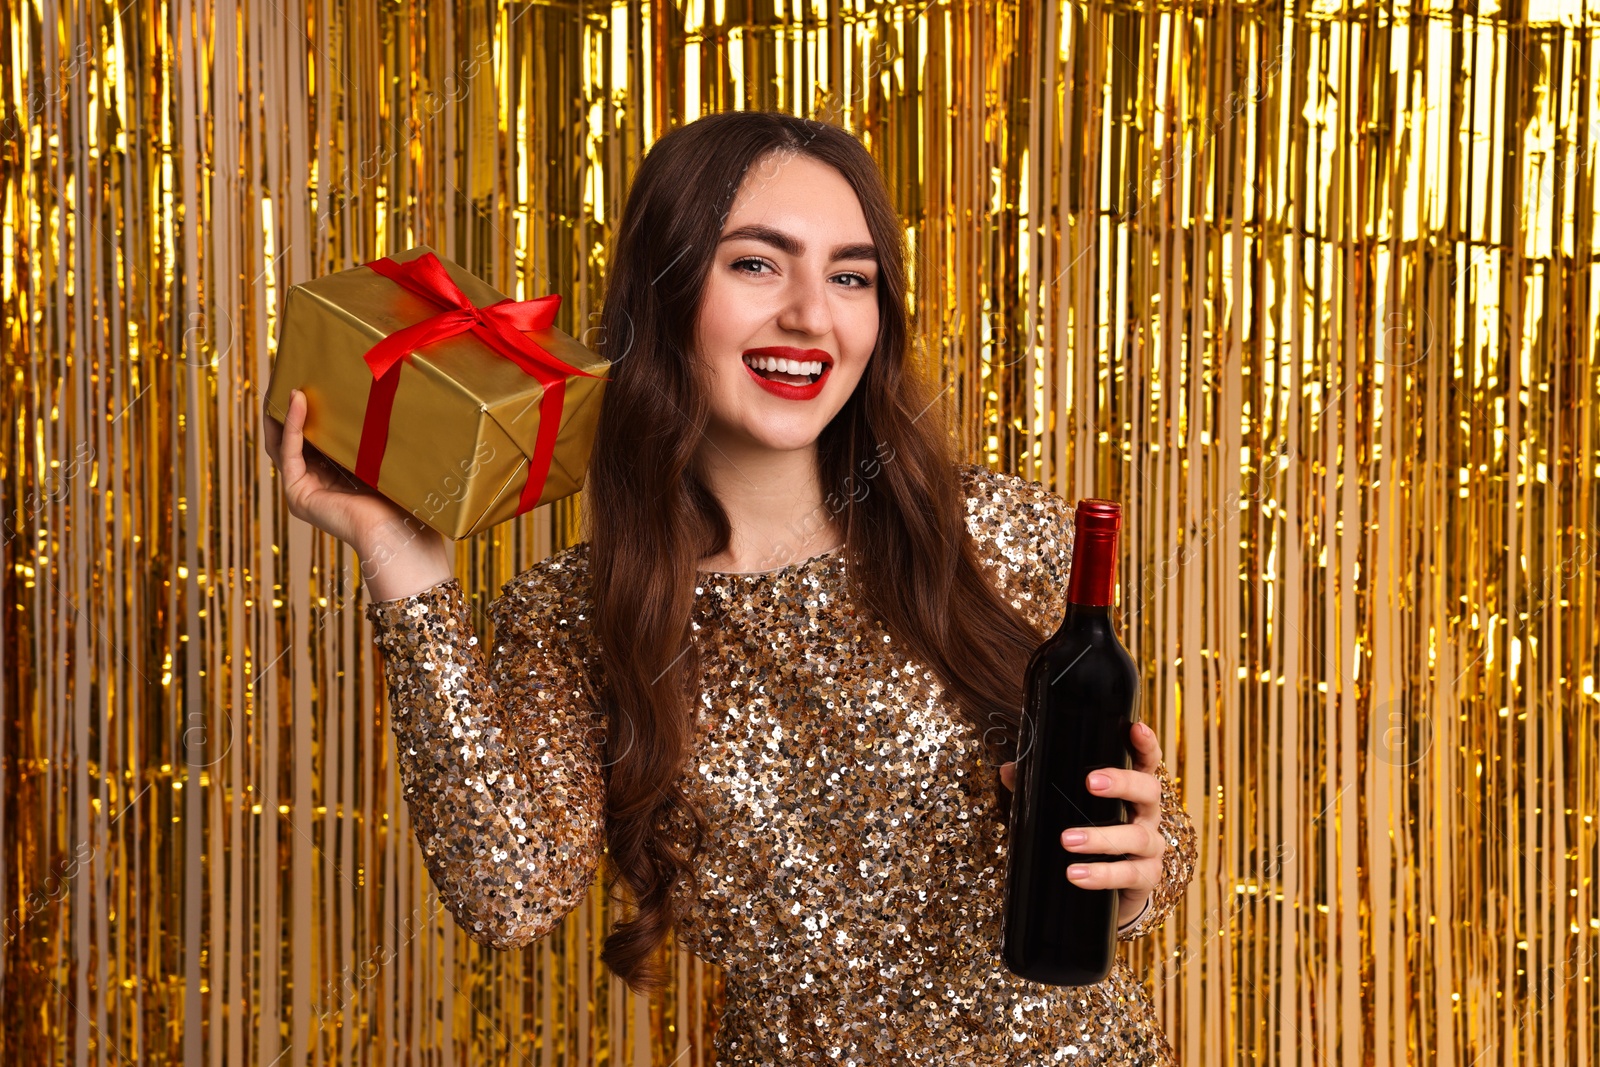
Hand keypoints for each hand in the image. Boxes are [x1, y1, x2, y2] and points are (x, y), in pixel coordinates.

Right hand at [263, 388, 451, 595]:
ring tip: (286, 375)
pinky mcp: (298, 494)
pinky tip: (298, 398)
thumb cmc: (410, 501)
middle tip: (293, 366)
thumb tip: (398, 388)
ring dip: (282, 409)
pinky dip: (292, 424)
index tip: (317, 372)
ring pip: (283, 441)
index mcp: (341, 474)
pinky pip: (288, 452)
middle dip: (291, 402)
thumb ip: (383, 432)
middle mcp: (319, 481)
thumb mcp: (392, 458)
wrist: (403, 536)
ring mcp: (305, 489)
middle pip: (296, 435)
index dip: (315, 405)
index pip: (321, 434)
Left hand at [999, 721, 1166, 927]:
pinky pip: (1129, 874)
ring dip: (1100, 837)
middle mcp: (1147, 814)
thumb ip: (1040, 788)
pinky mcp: (1146, 877)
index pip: (1145, 761)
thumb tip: (1009, 770)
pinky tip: (1076, 874)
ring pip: (1136, 836)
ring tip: (1066, 840)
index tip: (1136, 728)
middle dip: (1122, 783)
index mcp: (1132, 791)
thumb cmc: (1091, 835)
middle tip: (1090, 781)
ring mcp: (1151, 846)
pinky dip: (1101, 874)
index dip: (1145, 744)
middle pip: (1148, 790)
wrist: (1111, 890)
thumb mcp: (1067, 809)